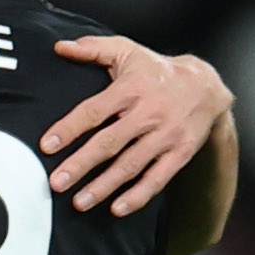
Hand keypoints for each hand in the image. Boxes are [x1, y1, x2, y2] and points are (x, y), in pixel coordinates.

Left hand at [43, 39, 233, 215]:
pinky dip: (139, 195)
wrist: (207, 86)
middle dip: (81, 164)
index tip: (47, 145)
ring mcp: (166, 135)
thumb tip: (60, 46)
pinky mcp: (180, 152)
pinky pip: (159, 178)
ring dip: (105, 186)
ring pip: (131, 164)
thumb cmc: (156, 70)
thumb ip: (93, 48)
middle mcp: (148, 113)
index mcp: (131, 89)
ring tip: (79, 203)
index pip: (94, 111)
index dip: (69, 128)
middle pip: (109, 142)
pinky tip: (118, 208)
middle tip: (56, 183)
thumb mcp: (128, 52)